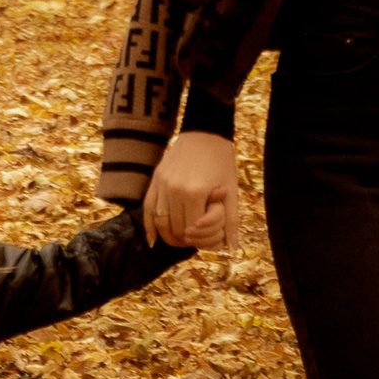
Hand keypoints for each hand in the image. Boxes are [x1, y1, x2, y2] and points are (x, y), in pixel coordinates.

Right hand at [146, 130, 238, 250]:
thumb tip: (232, 247)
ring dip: (169, 236)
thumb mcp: (231, 189)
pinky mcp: (156, 178)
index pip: (193, 229)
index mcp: (195, 192)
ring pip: (160, 221)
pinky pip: (147, 207)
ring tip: (180, 240)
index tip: (210, 240)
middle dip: (187, 240)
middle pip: (176, 228)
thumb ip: (231, 220)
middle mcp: (175, 189)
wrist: (205, 131)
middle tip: (196, 241)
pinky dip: (149, 226)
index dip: (202, 239)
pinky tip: (152, 240)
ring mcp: (162, 183)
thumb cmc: (222, 160)